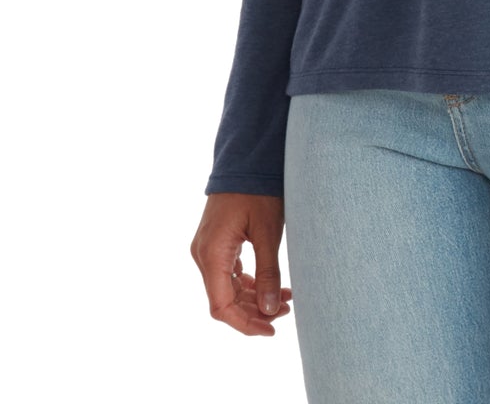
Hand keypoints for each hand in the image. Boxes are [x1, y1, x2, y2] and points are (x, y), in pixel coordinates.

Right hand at [192, 192, 293, 336]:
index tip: (271, 330)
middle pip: (224, 300)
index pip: (222, 306)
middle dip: (254, 312)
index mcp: (212, 254)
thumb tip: (271, 310)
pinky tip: (271, 286)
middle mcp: (203, 254)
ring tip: (285, 299)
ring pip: (227, 288)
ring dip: (254, 298)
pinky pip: (228, 274)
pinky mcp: (216, 243)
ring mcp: (207, 249)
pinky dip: (249, 284)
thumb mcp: (268, 232)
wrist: (246, 158)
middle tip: (286, 312)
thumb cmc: (257, 190)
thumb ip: (268, 272)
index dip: (245, 324)